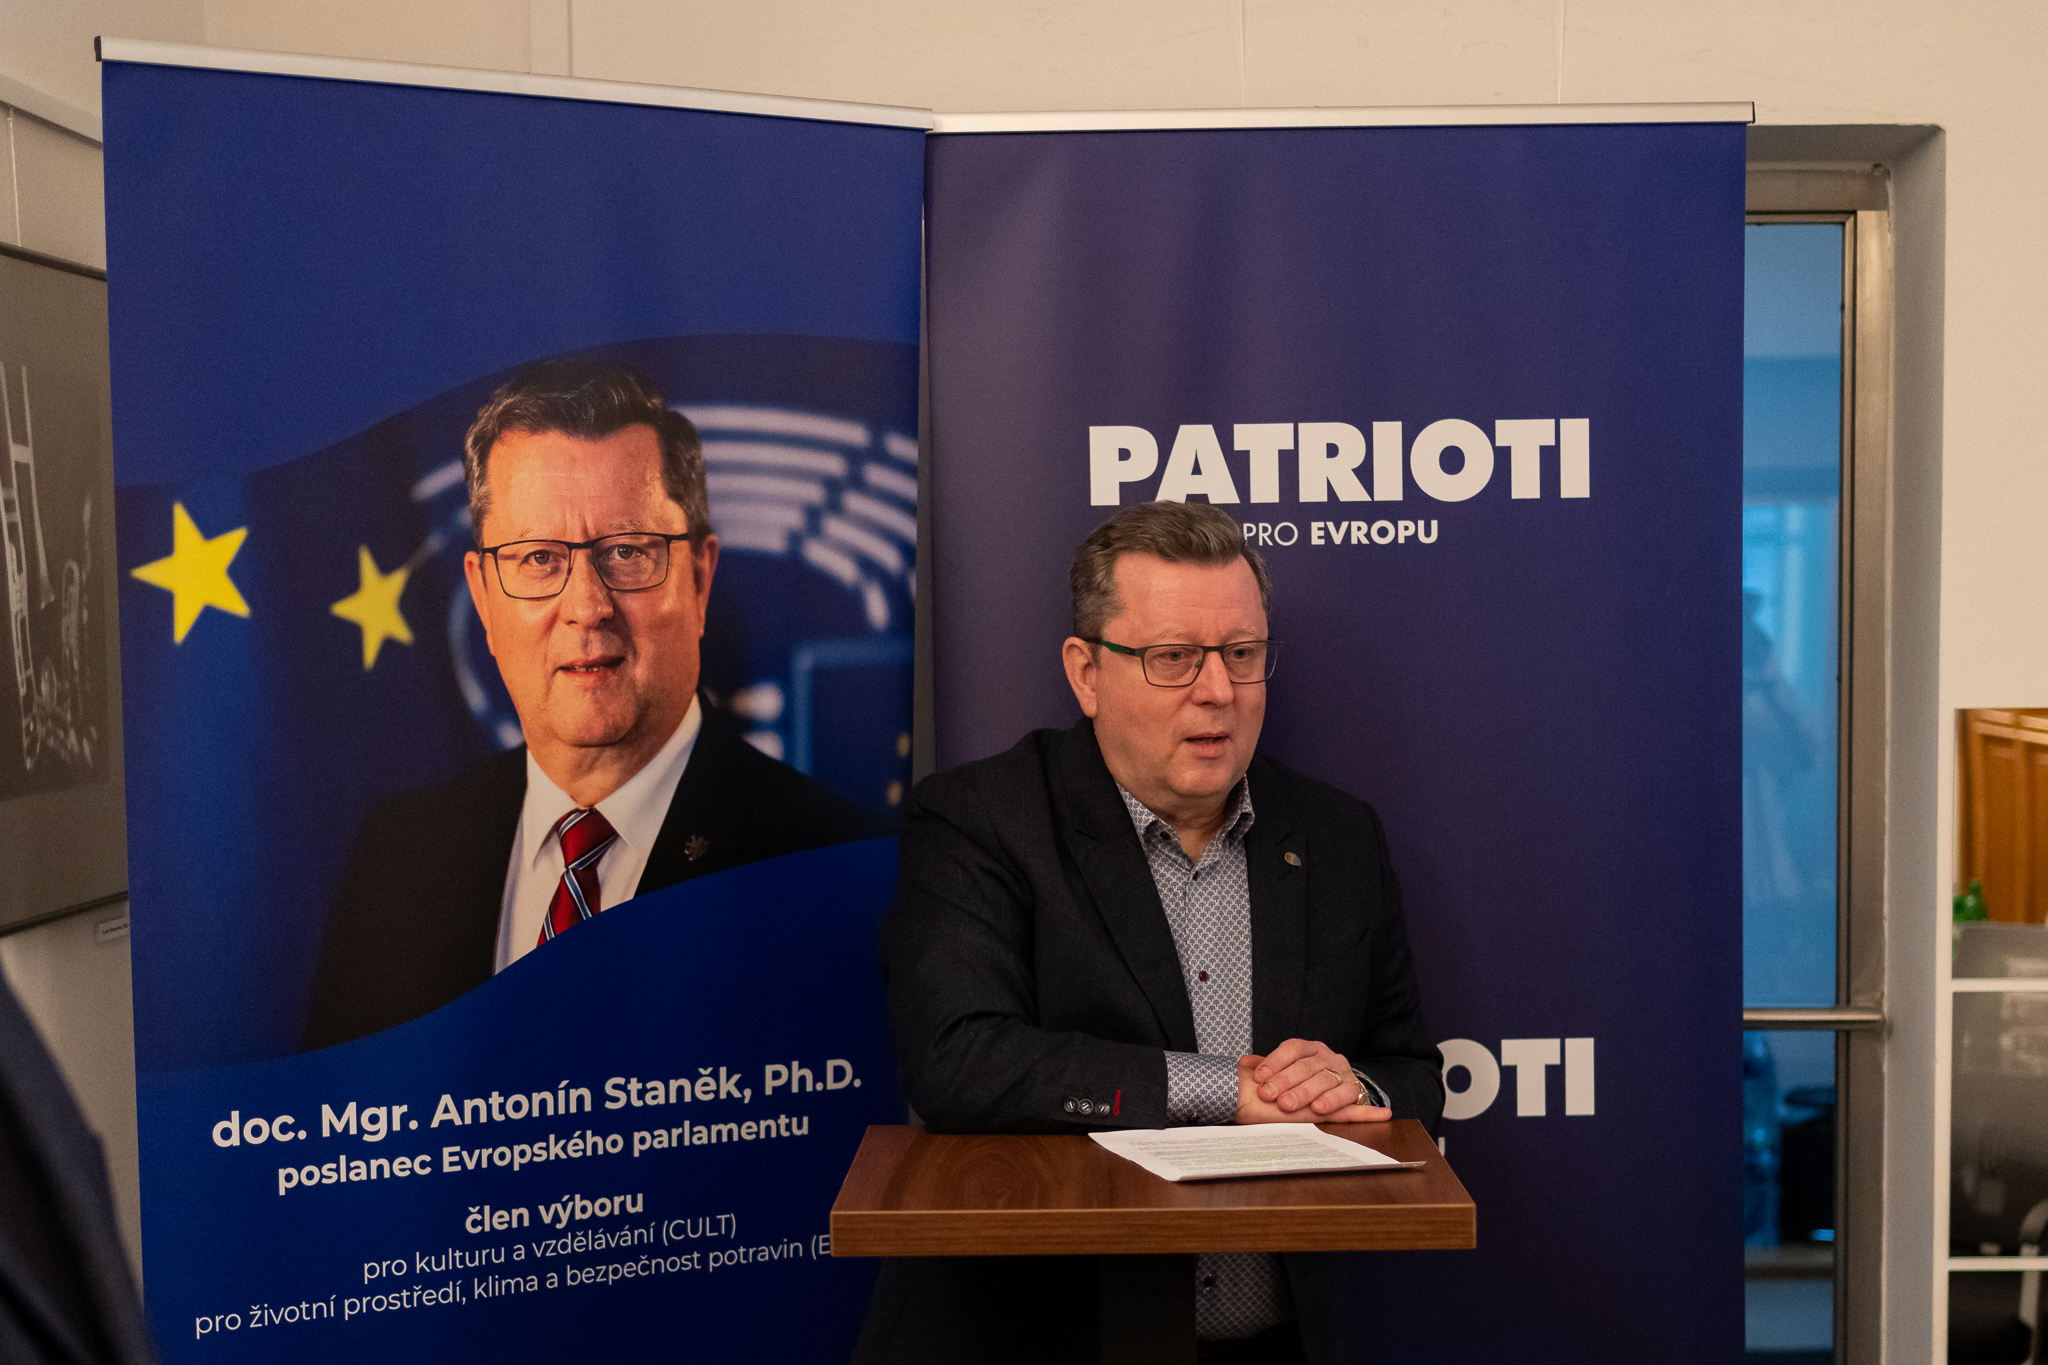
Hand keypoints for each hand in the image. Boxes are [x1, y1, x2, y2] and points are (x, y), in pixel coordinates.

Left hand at [1234, 1040, 1390, 1123]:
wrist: (1331, 1085)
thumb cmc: (1298, 1080)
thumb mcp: (1282, 1070)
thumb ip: (1265, 1067)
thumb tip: (1244, 1063)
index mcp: (1309, 1048)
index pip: (1292, 1048)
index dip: (1275, 1061)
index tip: (1258, 1077)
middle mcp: (1328, 1056)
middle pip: (1306, 1066)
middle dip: (1285, 1081)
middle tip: (1268, 1095)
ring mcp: (1342, 1072)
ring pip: (1325, 1082)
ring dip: (1307, 1095)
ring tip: (1290, 1106)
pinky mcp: (1353, 1090)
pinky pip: (1350, 1099)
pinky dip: (1361, 1108)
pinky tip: (1373, 1112)